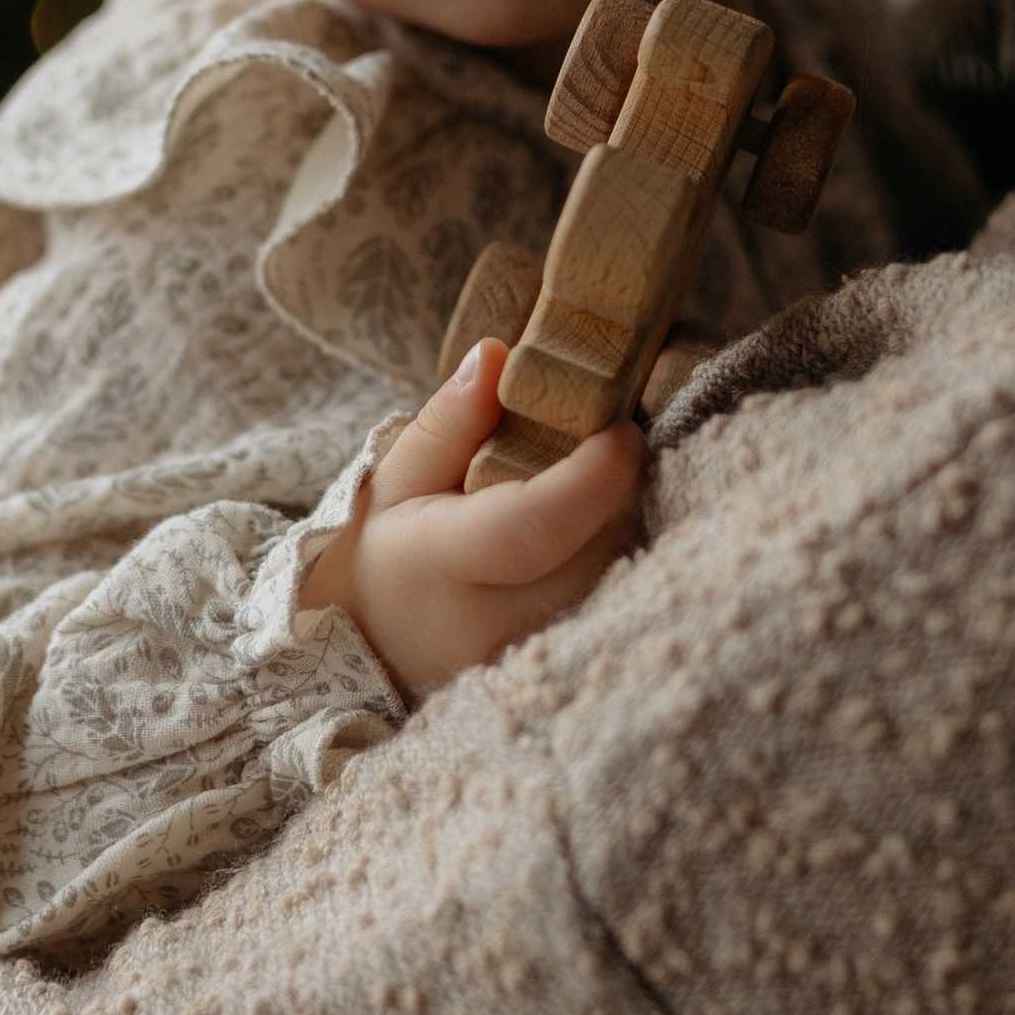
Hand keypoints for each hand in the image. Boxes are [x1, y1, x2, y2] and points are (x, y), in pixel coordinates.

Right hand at [303, 338, 643, 698]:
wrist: (390, 644)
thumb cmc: (398, 550)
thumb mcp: (400, 476)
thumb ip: (449, 419)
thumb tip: (495, 356)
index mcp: (444, 564)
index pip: (533, 527)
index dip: (590, 478)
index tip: (621, 429)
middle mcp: (499, 622)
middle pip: (596, 545)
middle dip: (619, 485)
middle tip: (608, 440)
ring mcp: (541, 650)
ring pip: (620, 572)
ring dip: (624, 516)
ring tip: (593, 486)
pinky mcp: (573, 659)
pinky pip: (623, 597)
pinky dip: (620, 551)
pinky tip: (597, 528)